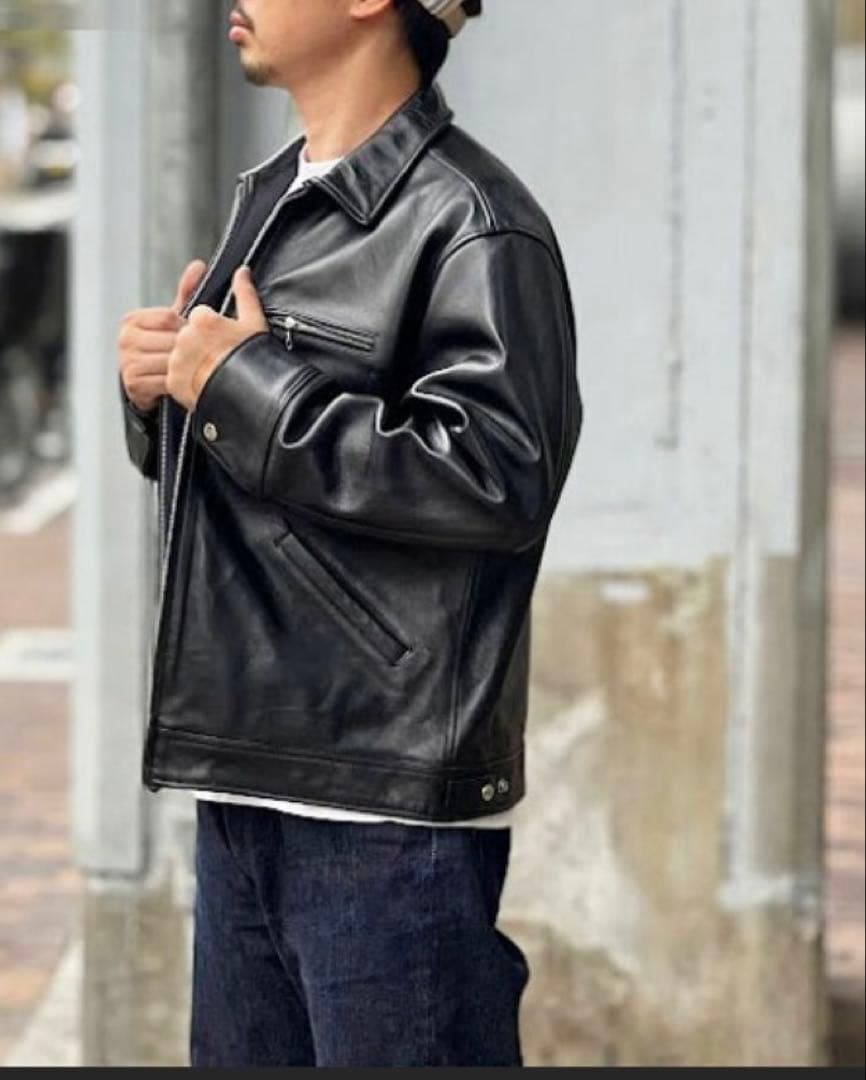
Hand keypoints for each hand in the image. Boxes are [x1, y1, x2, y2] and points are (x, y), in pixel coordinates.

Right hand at [117, 259, 207, 412]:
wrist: (146, 384)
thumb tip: (198, 265)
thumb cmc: (162, 348)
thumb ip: (185, 294)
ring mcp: (127, 362)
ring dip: (186, 368)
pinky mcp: (134, 384)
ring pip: (170, 362)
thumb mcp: (172, 321)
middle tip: (199, 356)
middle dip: (188, 350)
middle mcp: (125, 339)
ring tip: (192, 369)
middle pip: (171, 341)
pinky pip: (166, 382)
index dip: (186, 328)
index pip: (169, 317)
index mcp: (133, 320)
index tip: (193, 337)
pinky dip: (179, 384)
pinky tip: (183, 383)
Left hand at [166, 265, 268, 412]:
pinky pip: (176, 380)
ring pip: (181, 359)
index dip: (214, 334)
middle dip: (202, 349)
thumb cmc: (255, 359)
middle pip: (189, 340)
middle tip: (222, 362)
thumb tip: (242, 272)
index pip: (200, 321)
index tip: (226, 345)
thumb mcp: (254, 322)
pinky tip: (205, 385)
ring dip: (193, 366)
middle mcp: (185, 337)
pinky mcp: (173, 382)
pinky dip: (188, 384)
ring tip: (215, 376)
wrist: (252, 394)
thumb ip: (245, 294)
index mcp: (202, 319)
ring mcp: (178, 360)